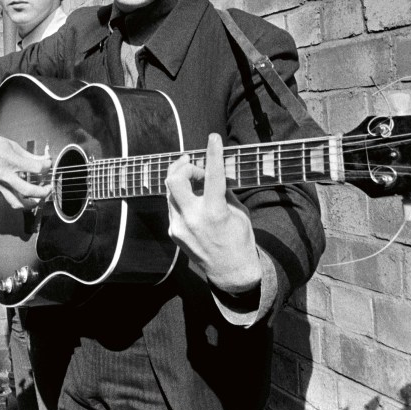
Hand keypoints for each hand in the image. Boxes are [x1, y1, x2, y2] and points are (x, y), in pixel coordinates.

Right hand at [0, 118, 50, 209]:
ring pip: (17, 203)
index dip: (46, 166)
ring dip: (31, 203)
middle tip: (48, 187)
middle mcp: (4, 175)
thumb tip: (44, 160)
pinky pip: (10, 199)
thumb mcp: (13, 145)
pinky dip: (20, 200)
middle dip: (43, 192)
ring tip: (38, 197)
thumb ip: (30, 155)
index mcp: (10, 160)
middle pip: (28, 191)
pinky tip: (26, 194)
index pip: (36, 168)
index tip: (48, 164)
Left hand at [164, 133, 260, 291]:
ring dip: (182, 181)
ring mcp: (179, 227)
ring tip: (197, 182)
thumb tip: (214, 170)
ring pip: (171, 192)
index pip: (212, 175)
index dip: (212, 153)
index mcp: (214, 213)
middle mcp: (192, 219)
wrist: (230, 271)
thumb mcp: (238, 212)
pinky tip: (194, 201)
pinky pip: (173, 206)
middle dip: (183, 166)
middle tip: (193, 163)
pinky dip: (182, 198)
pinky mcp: (173, 232)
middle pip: (173, 180)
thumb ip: (224, 190)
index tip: (213, 138)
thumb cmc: (239, 238)